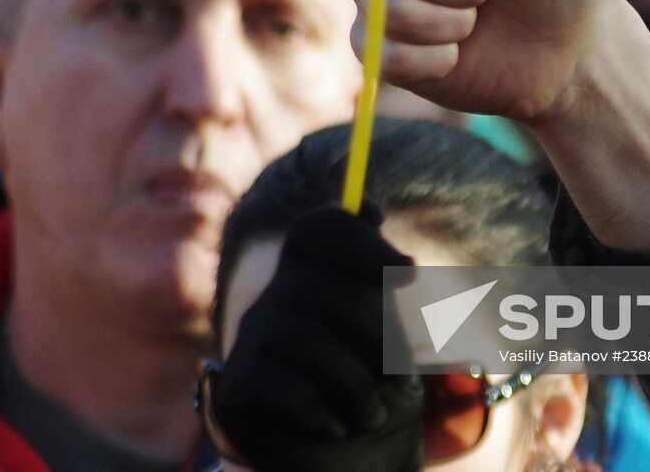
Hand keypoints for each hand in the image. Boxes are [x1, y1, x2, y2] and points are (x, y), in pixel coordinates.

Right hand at [212, 208, 423, 471]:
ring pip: (307, 340)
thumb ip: (381, 276)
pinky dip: (323, 411)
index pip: (316, 228)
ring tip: (375, 412)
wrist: (313, 440)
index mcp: (309, 269)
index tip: (410, 273)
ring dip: (357, 383)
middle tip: (403, 371)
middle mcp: (274, 293)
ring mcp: (251, 336)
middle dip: (377, 331)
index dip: (361, 242)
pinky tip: (337, 426)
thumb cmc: (356, 370)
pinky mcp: (239, 382)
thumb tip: (370, 210)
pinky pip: (286, 386)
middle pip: (321, 287)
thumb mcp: (380, 325)